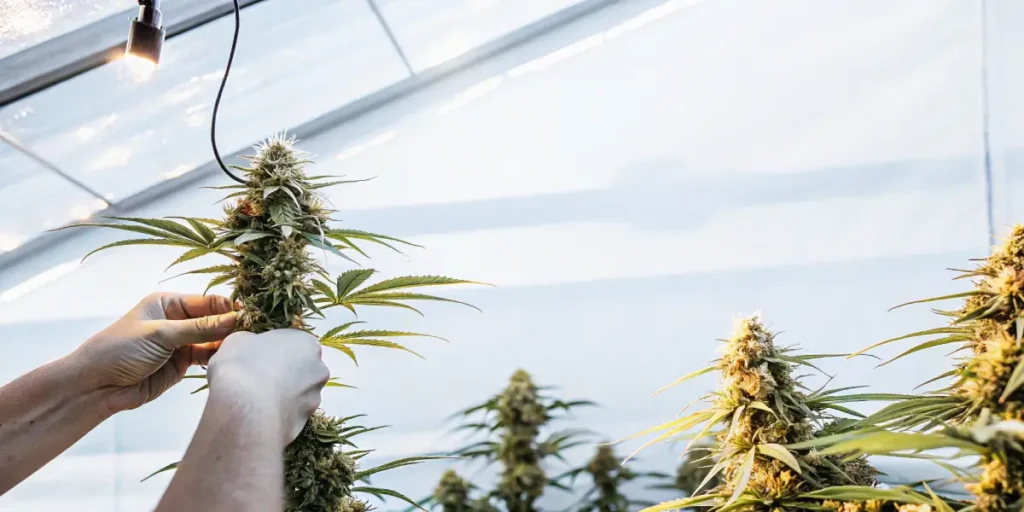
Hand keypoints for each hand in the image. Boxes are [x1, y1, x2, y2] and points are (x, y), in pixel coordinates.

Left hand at [72, 292, 238, 415]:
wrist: (96, 386)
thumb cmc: (120, 349)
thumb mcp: (161, 334)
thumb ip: (200, 328)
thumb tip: (235, 319)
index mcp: (169, 304)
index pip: (208, 301)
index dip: (228, 307)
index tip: (249, 315)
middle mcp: (178, 321)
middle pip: (214, 320)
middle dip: (232, 325)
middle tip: (255, 331)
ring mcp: (181, 343)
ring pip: (214, 340)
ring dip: (228, 343)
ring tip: (247, 347)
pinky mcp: (183, 364)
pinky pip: (208, 358)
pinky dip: (219, 358)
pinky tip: (233, 359)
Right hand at [206, 329, 328, 444]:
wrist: (244, 409)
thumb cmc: (242, 365)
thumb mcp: (238, 341)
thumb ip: (251, 342)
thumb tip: (249, 347)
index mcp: (308, 343)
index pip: (293, 345)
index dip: (272, 352)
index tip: (255, 360)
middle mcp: (318, 370)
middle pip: (300, 370)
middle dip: (282, 375)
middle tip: (255, 381)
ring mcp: (314, 398)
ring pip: (297, 395)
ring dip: (281, 397)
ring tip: (254, 402)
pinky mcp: (305, 423)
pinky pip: (290, 416)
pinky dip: (277, 416)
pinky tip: (258, 417)